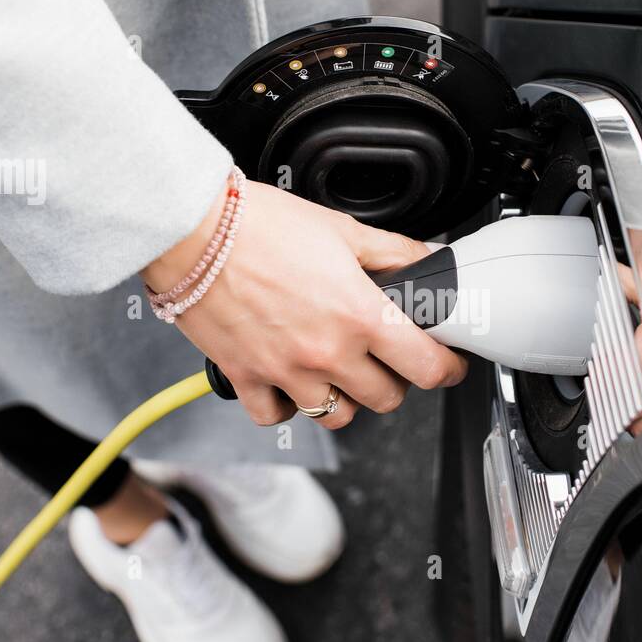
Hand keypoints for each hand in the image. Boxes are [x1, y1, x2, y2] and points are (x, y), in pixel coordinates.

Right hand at [142, 178, 467, 427]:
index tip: (446, 364)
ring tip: (340, 370)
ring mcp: (287, 373)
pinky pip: (277, 416)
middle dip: (396, 380)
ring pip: (337, 416)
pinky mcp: (248, 378)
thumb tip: (427, 261)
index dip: (447, 369)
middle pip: (387, 399)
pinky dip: (287, 406)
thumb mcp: (343, 229)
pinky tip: (291, 381)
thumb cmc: (260, 225)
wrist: (194, 231)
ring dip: (346, 397)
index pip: (426, 367)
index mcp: (360, 316)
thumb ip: (394, 253)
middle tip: (389, 359)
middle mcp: (327, 353)